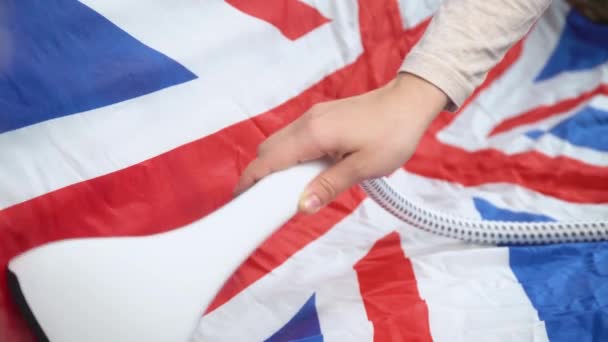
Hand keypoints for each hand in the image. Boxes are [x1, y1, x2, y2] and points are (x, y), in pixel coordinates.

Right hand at [234, 73, 448, 213]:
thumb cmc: (393, 134)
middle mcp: (306, 122)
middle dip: (261, 175)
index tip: (241, 200)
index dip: (250, 180)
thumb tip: (302, 206)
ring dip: (277, 166)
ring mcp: (313, 117)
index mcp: (312, 134)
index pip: (268, 159)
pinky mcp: (321, 117)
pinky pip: (294, 138)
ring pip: (280, 143)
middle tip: (269, 202)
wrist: (410, 103)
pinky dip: (290, 156)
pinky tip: (308, 172)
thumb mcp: (364, 167)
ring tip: (290, 191)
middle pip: (268, 150)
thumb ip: (330, 186)